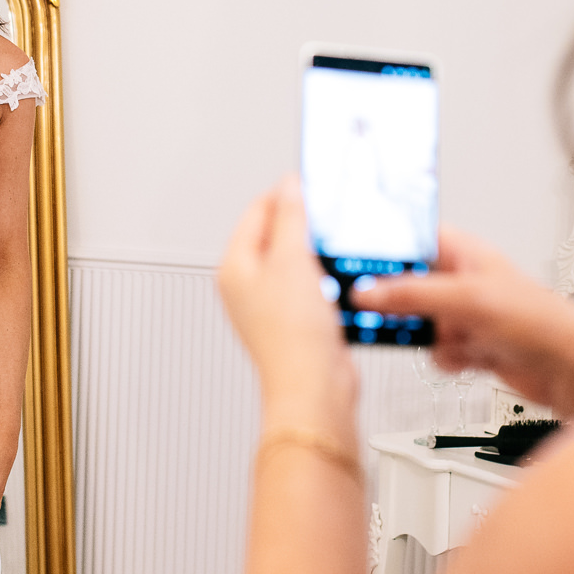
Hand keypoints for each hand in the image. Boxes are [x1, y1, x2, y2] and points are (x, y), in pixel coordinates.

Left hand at [218, 177, 357, 434]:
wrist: (314, 387)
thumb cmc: (292, 336)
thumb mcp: (292, 260)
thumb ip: (291, 217)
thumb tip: (289, 185)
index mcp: (234, 266)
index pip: (257, 210)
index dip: (287, 195)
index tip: (315, 187)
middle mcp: (247, 286)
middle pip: (276, 235)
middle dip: (304, 225)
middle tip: (328, 220)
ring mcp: (271, 305)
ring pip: (297, 261)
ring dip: (318, 254)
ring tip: (333, 254)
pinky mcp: (295, 321)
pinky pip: (311, 286)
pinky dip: (326, 279)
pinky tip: (339, 283)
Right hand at [354, 225, 573, 416]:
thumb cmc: (546, 324)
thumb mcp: (470, 301)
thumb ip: (415, 295)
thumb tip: (370, 291)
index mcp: (466, 253)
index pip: (411, 238)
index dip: (381, 247)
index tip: (349, 261)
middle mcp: (465, 281)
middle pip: (408, 284)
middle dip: (397, 304)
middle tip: (374, 314)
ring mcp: (468, 316)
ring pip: (420, 322)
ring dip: (424, 337)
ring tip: (439, 341)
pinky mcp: (474, 347)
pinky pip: (439, 350)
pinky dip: (446, 358)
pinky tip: (465, 359)